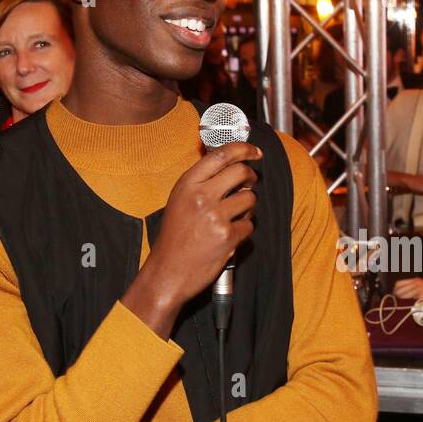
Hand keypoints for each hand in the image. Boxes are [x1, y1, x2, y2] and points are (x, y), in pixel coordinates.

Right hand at [123, 139, 260, 337]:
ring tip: (234, 216)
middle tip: (249, 184)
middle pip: (241, 172)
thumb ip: (200, 183)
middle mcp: (201, 196)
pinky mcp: (227, 236)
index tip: (255, 152)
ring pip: (250, 199)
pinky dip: (244, 230)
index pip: (221, 155)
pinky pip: (250, 225)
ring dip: (248, 207)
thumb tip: (229, 167)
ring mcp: (215, 216)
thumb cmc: (173, 238)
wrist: (167, 271)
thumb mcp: (179, 200)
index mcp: (187, 184)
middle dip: (251, 177)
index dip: (244, 149)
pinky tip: (230, 235)